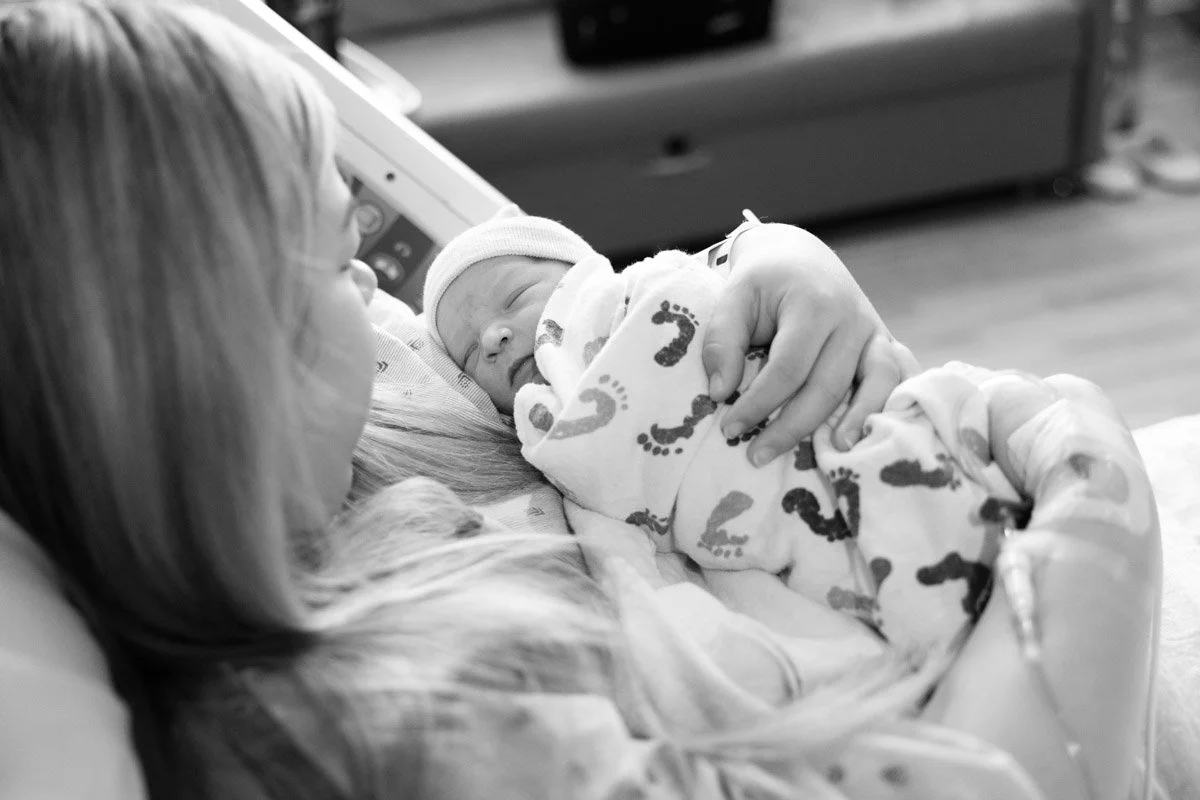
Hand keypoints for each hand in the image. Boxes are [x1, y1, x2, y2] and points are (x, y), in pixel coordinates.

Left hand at [701, 224, 916, 464]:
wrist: (800, 257)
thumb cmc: (763, 282)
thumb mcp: (733, 297)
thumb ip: (721, 341)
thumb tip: (721, 393)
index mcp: (813, 304)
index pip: (787, 368)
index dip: (758, 404)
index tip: (730, 428)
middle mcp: (852, 319)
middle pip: (828, 386)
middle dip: (791, 427)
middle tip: (756, 455)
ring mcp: (875, 332)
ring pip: (876, 383)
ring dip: (857, 421)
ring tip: (836, 453)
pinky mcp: (886, 343)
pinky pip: (902, 376)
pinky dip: (894, 403)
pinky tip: (878, 433)